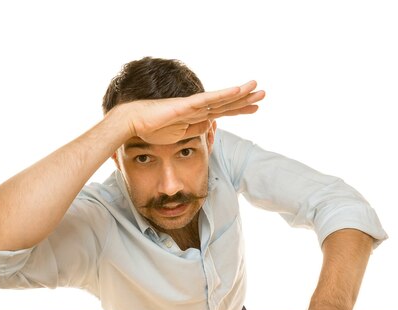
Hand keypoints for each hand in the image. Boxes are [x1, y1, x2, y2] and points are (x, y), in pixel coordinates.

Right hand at [116, 80, 264, 144]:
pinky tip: (238, 91)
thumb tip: (211, 126)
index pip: (223, 111)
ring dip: (240, 94)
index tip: (255, 108)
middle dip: (246, 100)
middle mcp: (197, 108)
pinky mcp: (186, 105)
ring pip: (221, 100)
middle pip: (226, 104)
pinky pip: (209, 99)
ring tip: (257, 88)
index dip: (239, 109)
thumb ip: (196, 129)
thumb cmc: (153, 128)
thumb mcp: (180, 135)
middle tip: (263, 94)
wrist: (133, 122)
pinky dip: (224, 95)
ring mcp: (193, 105)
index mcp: (196, 115)